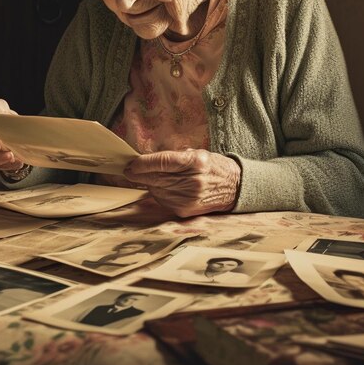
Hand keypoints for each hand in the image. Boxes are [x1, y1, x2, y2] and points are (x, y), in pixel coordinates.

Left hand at [123, 149, 239, 217]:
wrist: (234, 188)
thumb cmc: (213, 166)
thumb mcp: (197, 153)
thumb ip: (172, 156)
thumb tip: (146, 160)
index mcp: (195, 162)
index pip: (162, 162)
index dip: (142, 164)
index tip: (130, 164)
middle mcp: (192, 181)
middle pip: (156, 178)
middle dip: (139, 174)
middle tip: (129, 170)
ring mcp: (188, 198)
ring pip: (156, 190)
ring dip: (150, 183)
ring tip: (155, 177)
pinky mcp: (185, 210)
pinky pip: (162, 201)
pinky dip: (159, 193)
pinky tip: (165, 187)